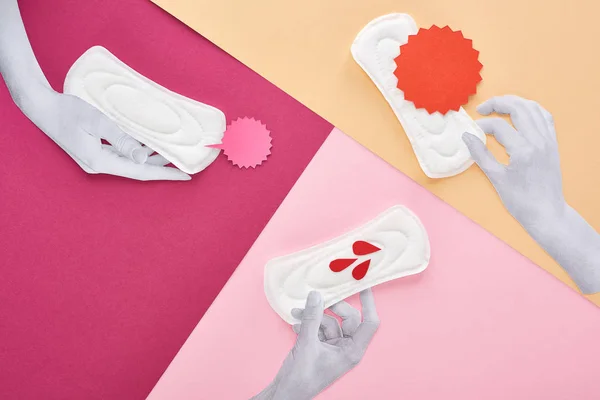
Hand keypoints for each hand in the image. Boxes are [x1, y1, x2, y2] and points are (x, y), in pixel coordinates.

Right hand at [19, 89, 189, 180]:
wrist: (41, 106)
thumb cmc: (67, 111)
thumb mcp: (97, 122)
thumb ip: (121, 139)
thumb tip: (143, 158)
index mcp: (100, 161)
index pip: (141, 172)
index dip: (165, 174)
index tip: (185, 175)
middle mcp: (99, 165)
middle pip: (138, 169)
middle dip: (161, 166)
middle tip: (184, 161)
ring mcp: (96, 159)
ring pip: (130, 162)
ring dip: (150, 158)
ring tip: (171, 151)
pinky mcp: (94, 152)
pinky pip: (122, 155)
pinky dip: (137, 151)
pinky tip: (148, 144)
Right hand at [254, 290, 379, 399]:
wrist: (286, 393)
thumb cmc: (301, 378)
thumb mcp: (307, 343)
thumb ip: (312, 317)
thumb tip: (317, 295)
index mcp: (352, 351)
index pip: (369, 322)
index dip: (368, 303)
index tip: (364, 285)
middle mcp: (346, 348)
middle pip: (347, 318)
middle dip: (331, 308)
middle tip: (316, 299)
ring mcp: (334, 348)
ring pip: (330, 322)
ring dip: (313, 316)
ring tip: (296, 313)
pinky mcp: (322, 347)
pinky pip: (319, 329)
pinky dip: (308, 324)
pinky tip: (295, 324)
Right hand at [462, 95, 564, 230]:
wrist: (546, 212)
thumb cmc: (520, 200)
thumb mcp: (497, 179)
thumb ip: (481, 155)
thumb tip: (467, 137)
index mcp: (523, 150)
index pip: (499, 126)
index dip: (482, 125)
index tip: (471, 131)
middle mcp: (538, 140)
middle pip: (518, 108)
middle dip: (498, 103)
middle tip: (482, 108)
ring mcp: (548, 140)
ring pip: (533, 108)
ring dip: (514, 102)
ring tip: (498, 106)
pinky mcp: (552, 143)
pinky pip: (544, 117)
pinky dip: (531, 109)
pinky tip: (520, 112)